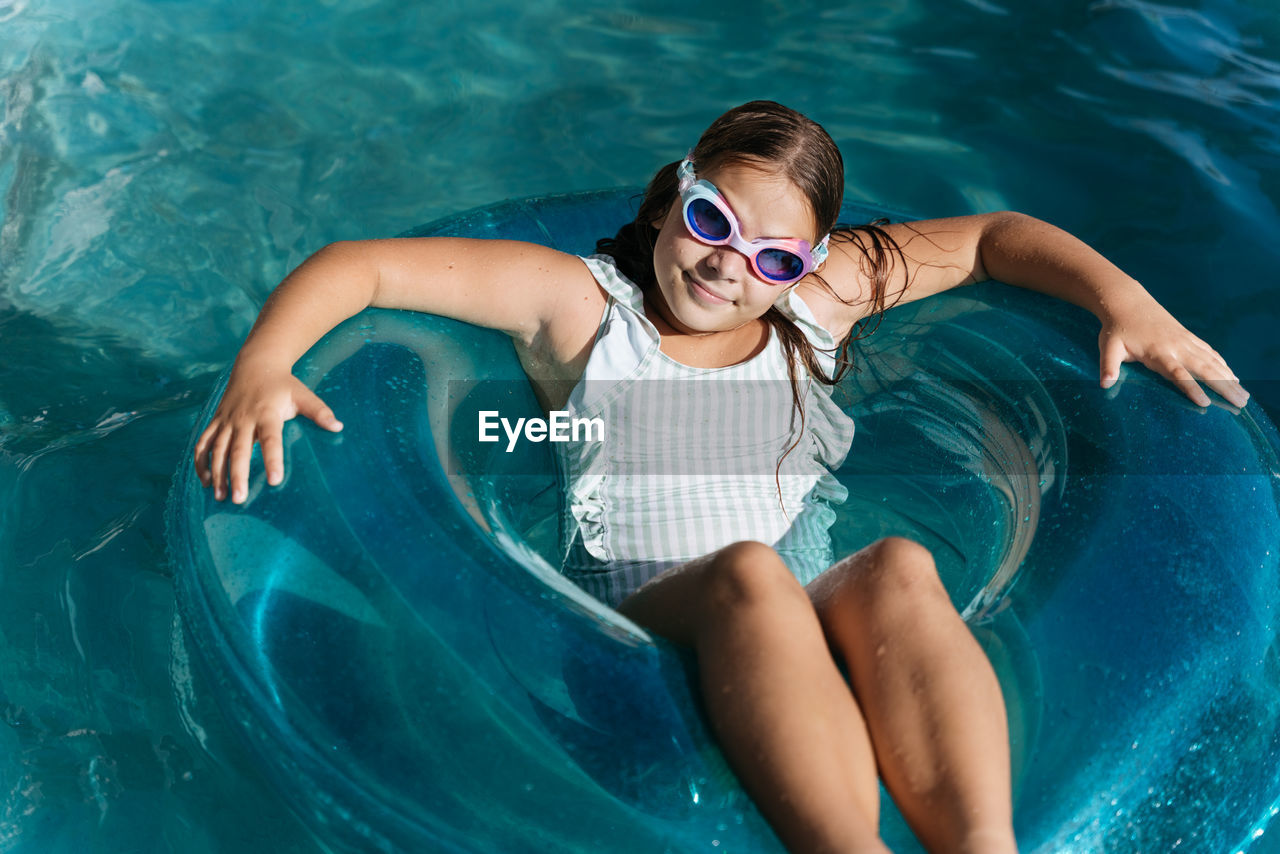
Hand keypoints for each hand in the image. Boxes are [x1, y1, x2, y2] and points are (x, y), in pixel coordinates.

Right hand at [193, 367, 342, 502]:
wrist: (255, 365)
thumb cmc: (283, 385)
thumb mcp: (302, 395)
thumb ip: (319, 411)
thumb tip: (338, 427)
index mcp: (266, 413)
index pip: (270, 439)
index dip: (272, 459)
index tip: (275, 480)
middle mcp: (243, 418)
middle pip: (238, 449)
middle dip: (237, 474)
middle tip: (240, 498)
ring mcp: (226, 420)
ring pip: (217, 449)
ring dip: (216, 473)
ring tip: (220, 497)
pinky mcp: (215, 421)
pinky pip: (203, 443)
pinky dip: (201, 462)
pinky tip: (205, 481)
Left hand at [1098, 297, 1248, 408]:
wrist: (1127, 301)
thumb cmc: (1116, 328)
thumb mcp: (1108, 347)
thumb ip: (1108, 365)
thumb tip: (1104, 383)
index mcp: (1158, 352)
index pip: (1178, 373)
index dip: (1192, 388)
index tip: (1206, 403)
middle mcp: (1177, 346)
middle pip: (1204, 369)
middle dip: (1223, 386)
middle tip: (1240, 402)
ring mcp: (1185, 340)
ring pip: (1212, 361)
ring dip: (1229, 377)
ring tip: (1244, 394)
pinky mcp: (1187, 336)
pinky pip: (1209, 352)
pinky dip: (1223, 364)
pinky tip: (1233, 375)